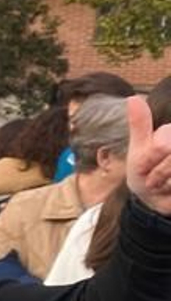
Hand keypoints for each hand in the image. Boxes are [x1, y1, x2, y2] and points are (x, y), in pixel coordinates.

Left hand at [125, 94, 170, 216]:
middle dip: (157, 174)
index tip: (144, 167)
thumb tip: (133, 98)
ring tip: (164, 185)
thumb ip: (139, 126)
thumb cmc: (146, 174)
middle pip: (169, 157)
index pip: (160, 147)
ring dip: (166, 185)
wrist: (156, 202)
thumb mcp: (138, 151)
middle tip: (153, 179)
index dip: (147, 161)